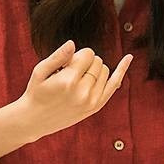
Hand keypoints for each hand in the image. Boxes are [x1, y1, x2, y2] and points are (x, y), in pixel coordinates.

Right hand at [18, 40, 132, 141]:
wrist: (34, 120)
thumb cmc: (36, 92)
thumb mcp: (40, 71)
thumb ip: (58, 56)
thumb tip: (73, 43)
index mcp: (69, 81)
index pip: (88, 54)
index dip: (78, 55)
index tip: (66, 63)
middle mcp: (83, 92)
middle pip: (97, 61)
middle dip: (85, 61)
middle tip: (69, 72)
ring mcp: (92, 101)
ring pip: (105, 70)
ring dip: (94, 69)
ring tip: (76, 79)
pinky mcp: (96, 106)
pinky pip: (114, 84)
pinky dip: (121, 70)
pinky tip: (128, 57)